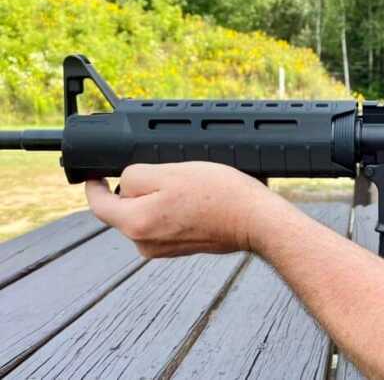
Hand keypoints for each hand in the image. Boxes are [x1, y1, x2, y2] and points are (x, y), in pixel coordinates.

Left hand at [85, 162, 280, 257]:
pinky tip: (193, 200)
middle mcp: (144, 242)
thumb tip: (123, 183)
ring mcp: (163, 248)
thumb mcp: (170, 171)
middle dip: (134, 190)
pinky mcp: (180, 248)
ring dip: (155, 199)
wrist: (254, 220)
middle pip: (124, 210)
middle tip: (161, 170)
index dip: (94, 187)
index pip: (99, 206)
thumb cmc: (219, 195)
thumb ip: (135, 176)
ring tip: (184, 185)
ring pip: (145, 216)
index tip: (94, 175)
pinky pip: (163, 224)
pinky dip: (170, 210)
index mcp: (136, 223)